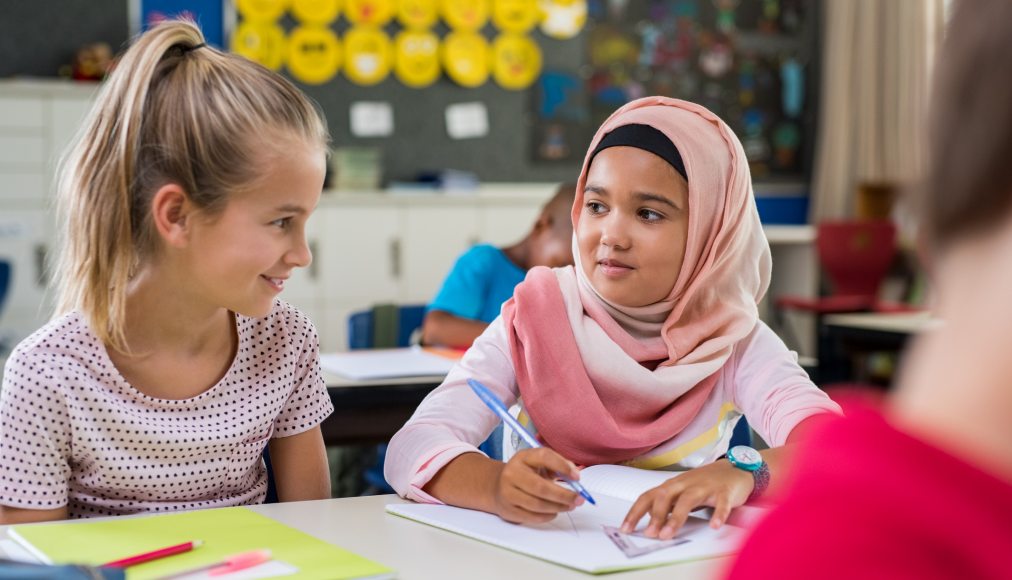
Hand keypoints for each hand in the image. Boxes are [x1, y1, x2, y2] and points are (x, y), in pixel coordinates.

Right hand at [492, 447, 584, 523]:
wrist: (497, 486)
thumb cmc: (525, 473)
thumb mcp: (538, 463)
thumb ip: (558, 465)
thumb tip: (575, 476)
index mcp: (523, 457)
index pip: (543, 456)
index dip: (562, 466)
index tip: (577, 477)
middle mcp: (512, 473)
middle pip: (540, 487)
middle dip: (563, 495)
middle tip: (578, 499)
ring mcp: (507, 493)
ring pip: (537, 504)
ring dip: (558, 507)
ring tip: (570, 506)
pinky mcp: (508, 510)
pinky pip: (532, 517)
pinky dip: (547, 516)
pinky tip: (554, 512)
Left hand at [621, 460, 752, 538]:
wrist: (734, 469)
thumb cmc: (704, 483)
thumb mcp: (681, 491)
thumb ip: (666, 505)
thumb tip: (648, 521)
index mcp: (672, 485)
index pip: (648, 496)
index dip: (635, 512)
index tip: (625, 528)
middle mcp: (685, 484)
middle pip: (665, 496)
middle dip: (655, 515)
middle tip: (649, 534)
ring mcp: (705, 487)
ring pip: (687, 500)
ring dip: (676, 518)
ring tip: (668, 534)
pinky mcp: (724, 492)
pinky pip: (721, 504)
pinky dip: (718, 515)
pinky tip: (714, 526)